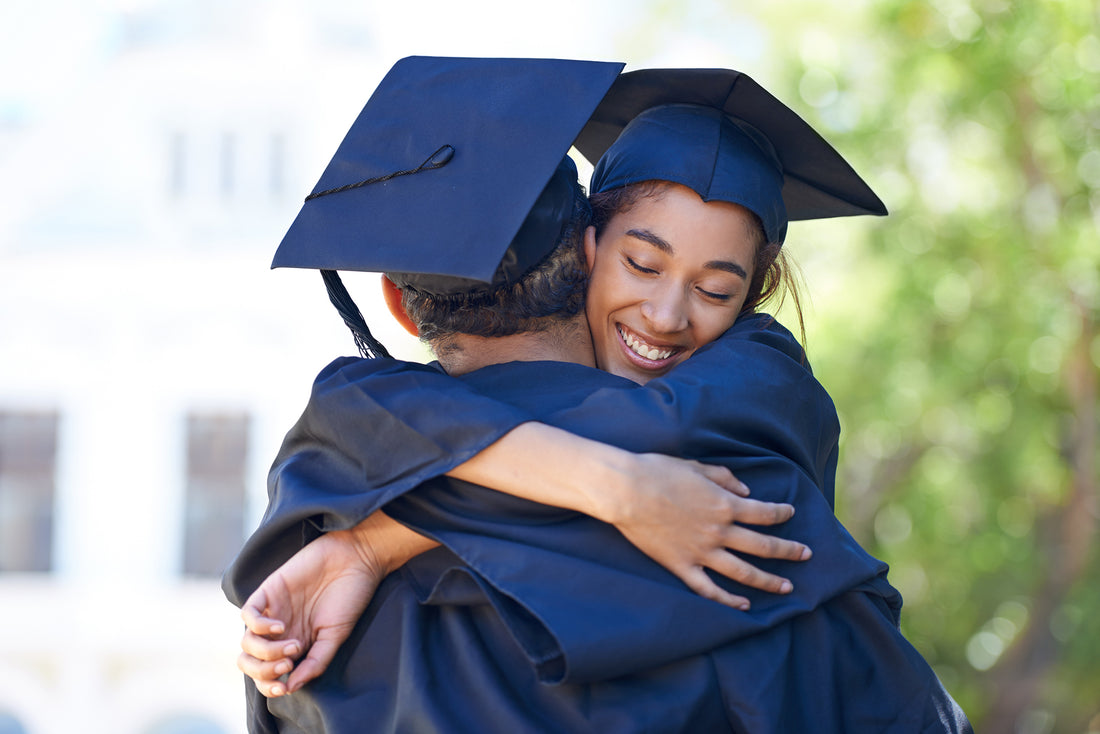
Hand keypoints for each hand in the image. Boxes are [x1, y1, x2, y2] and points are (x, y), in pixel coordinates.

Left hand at [237, 526, 386, 696]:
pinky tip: (280, 626)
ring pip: (246, 642)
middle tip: (287, 664)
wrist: (355, 560)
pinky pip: (248, 613)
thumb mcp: (335, 637)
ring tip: (293, 646)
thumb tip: (291, 686)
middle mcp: (278, 631)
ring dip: (267, 652)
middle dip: (263, 672)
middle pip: (249, 661)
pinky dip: (258, 626)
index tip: (285, 686)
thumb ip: (315, 663)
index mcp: (293, 644)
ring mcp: (272, 611)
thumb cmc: (349, 598)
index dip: (269, 685)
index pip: (266, 674)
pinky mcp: (269, 590)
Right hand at [598, 454, 809, 609]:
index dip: (781, 513)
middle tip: (806, 555)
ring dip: (769, 581)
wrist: (625, 491)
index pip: (765, 512)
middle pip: (764, 546)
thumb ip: (725, 478)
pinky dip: (728, 601)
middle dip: (789, 551)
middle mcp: (719, 531)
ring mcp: (702, 552)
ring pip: (744, 572)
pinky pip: (709, 590)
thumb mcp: (696, 466)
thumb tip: (746, 490)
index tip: (790, 513)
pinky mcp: (682, 566)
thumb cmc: (658, 472)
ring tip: (787, 587)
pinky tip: (743, 606)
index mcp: (725, 504)